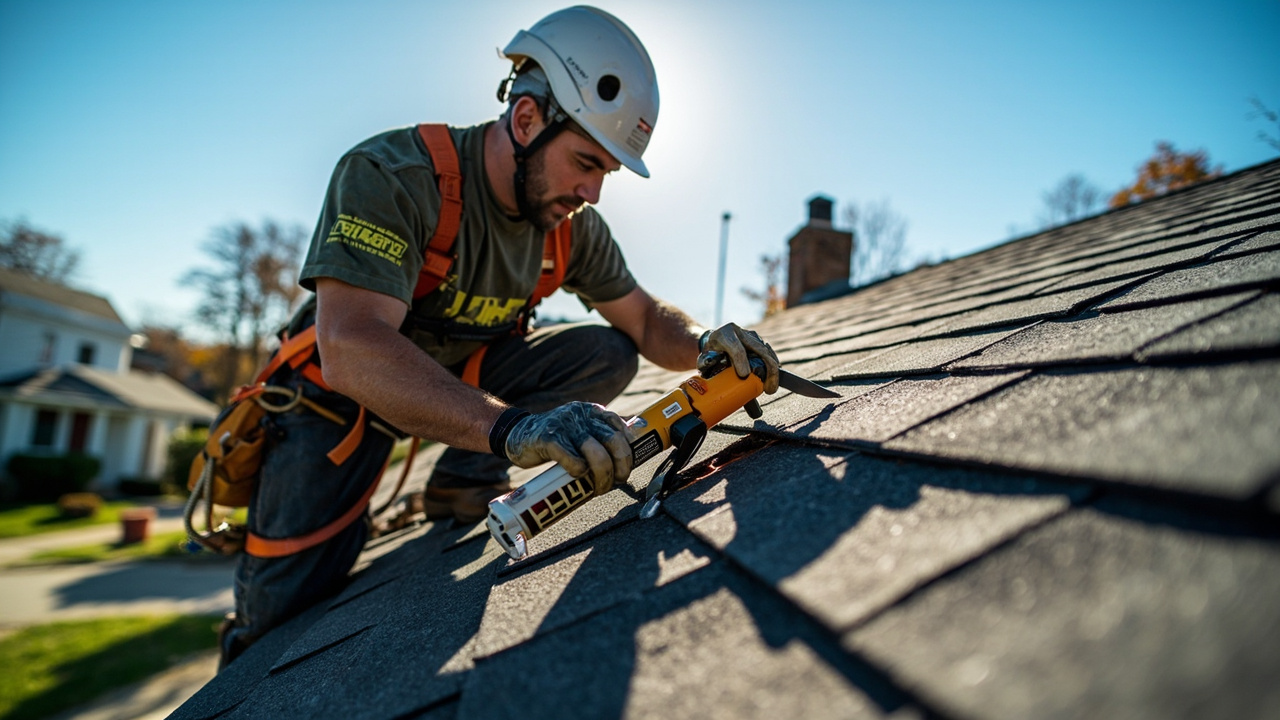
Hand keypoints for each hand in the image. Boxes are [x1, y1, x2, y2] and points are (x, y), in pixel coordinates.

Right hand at [504, 402, 632, 494]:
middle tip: (617, 481)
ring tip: (598, 488)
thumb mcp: (581, 429)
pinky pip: (572, 459)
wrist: (516, 434)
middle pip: (614, 441)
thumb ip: (602, 433)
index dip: (629, 452)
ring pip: (596, 452)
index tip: (626, 469)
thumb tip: (635, 438)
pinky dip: (579, 472)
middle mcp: (581, 415)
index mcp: (592, 411)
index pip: (621, 429)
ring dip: (602, 476)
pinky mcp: (548, 439)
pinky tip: (576, 476)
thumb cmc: (555, 438)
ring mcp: (564, 426)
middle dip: (621, 466)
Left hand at [697, 323, 779, 393]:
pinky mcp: (760, 342)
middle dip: (767, 370)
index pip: (736, 348)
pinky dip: (774, 368)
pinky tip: (774, 381)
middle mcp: (741, 332)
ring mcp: (752, 336)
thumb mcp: (704, 359)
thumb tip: (713, 380)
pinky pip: (770, 354)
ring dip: (773, 371)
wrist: (714, 340)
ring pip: (768, 352)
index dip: (741, 362)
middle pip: (760, 349)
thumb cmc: (710, 353)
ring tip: (770, 388)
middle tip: (767, 389)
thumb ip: (707, 366)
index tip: (744, 376)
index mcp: (725, 334)